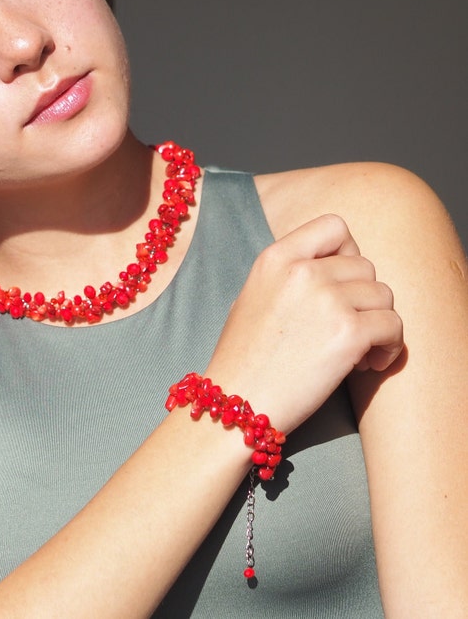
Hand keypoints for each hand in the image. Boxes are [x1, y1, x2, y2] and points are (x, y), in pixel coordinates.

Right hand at [206, 214, 403, 432]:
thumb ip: (290, 275)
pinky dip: (389, 347)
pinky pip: (393, 327)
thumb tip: (336, 270)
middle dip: (362, 298)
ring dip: (378, 323)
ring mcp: (326, 300)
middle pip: (364, 266)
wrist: (236, 402)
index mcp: (275, 258)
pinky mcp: (348, 334)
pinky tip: (368, 364)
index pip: (333, 225)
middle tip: (348, 329)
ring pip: (384, 295)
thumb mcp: (254, 297)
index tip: (342, 282)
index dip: (347, 251)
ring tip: (359, 351)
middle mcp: (302, 271)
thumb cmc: (244, 357)